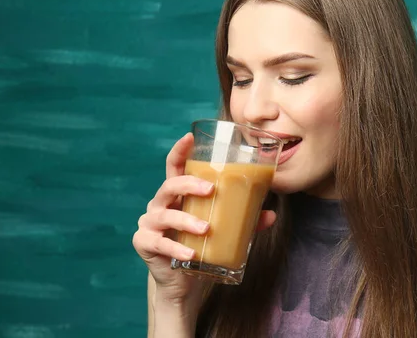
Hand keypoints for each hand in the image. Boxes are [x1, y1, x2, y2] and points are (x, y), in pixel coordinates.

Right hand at [132, 133, 276, 302]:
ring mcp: (150, 223)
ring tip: (206, 229)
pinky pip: (160, 243)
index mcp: (178, 195)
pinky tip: (191, 255)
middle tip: (211, 189)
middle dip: (189, 184)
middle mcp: (160, 204)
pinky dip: (177, 249)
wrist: (182, 281)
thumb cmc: (200, 245)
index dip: (180, 150)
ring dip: (186, 221)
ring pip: (165, 215)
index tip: (189, 136)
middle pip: (169, 185)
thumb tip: (271, 215)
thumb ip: (245, 220)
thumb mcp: (222, 229)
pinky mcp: (144, 243)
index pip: (174, 166)